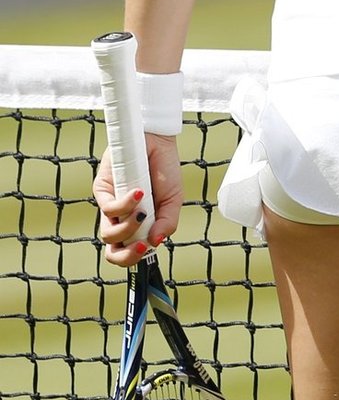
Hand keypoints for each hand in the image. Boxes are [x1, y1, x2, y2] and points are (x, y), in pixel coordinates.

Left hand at [93, 135, 183, 265]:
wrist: (157, 141)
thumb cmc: (165, 169)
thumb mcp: (173, 200)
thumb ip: (167, 223)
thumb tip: (155, 242)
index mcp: (138, 224)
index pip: (128, 251)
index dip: (133, 258)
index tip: (147, 249)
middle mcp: (121, 218)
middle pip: (113, 250)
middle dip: (126, 255)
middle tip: (141, 246)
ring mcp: (111, 205)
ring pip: (108, 234)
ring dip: (128, 228)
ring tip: (143, 212)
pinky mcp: (102, 189)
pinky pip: (109, 208)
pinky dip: (125, 204)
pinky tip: (139, 192)